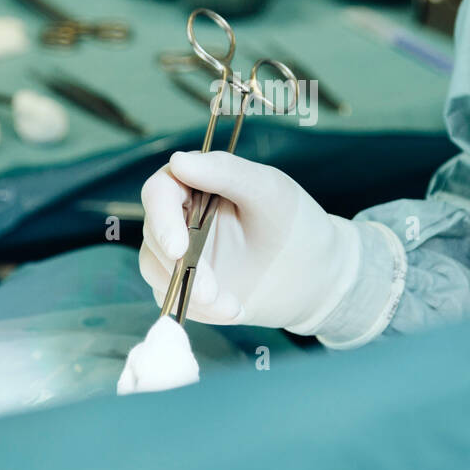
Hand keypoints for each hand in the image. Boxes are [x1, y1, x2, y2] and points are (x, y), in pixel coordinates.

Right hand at [139, 150, 360, 332]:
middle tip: (211, 292)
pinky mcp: (186, 285)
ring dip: (188, 291)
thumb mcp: (269, 191)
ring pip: (154, 268)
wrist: (316, 276)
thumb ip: (227, 172)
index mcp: (197, 183)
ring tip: (231, 306)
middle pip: (153, 234)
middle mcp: (182, 216)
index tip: (178, 248)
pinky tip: (233, 309)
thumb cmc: (295, 224)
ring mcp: (181, 252)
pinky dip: (198, 309)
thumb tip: (178, 161)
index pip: (160, 191)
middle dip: (179, 266)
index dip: (162, 218)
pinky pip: (172, 297)